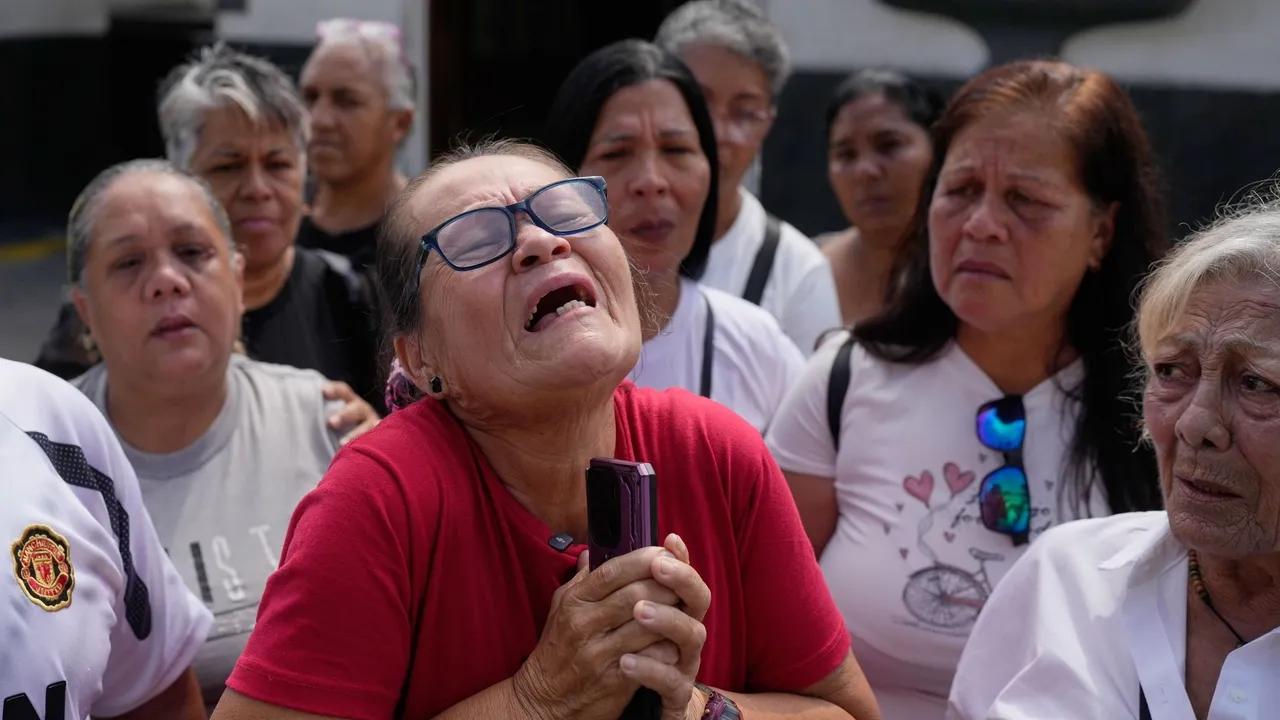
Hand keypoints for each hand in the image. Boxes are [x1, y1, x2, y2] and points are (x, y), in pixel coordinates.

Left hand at [322, 381, 378, 444]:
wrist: (364, 440)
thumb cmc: (339, 427)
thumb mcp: (333, 414)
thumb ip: (322, 410)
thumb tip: (296, 403)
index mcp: (350, 401)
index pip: (343, 391)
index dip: (334, 390)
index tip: (322, 391)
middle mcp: (362, 411)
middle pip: (356, 408)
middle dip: (344, 415)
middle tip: (330, 422)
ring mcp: (372, 425)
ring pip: (368, 426)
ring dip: (355, 433)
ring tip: (341, 443)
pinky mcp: (378, 440)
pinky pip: (377, 441)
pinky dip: (372, 443)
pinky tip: (366, 448)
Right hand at [513, 546, 682, 719]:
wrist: (543, 703)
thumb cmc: (556, 651)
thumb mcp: (560, 609)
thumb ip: (580, 580)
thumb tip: (593, 551)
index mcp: (574, 602)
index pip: (612, 570)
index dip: (643, 558)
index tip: (663, 553)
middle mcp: (585, 625)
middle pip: (636, 594)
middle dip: (666, 584)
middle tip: (681, 582)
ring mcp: (600, 654)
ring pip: (648, 625)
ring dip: (672, 614)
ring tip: (683, 608)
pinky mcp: (615, 681)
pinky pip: (652, 657)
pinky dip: (668, 646)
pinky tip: (674, 641)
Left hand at [621, 534, 710, 719]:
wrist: (628, 710)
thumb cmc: (626, 657)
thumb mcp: (615, 620)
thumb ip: (610, 589)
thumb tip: (591, 555)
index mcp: (672, 609)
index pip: (683, 577)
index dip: (680, 558)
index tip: (668, 541)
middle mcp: (684, 633)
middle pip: (698, 599)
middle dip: (681, 579)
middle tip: (658, 567)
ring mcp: (684, 663)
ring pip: (692, 635)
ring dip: (667, 619)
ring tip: (640, 611)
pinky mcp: (676, 694)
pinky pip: (669, 681)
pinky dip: (650, 668)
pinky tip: (626, 661)